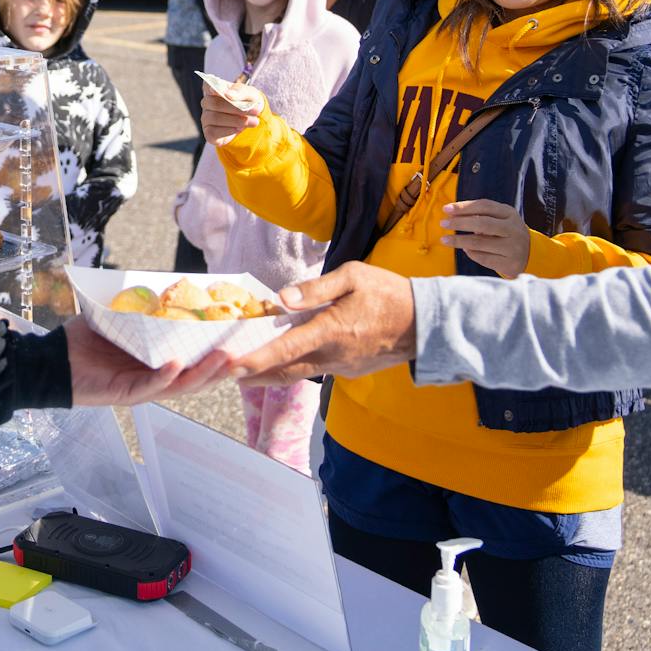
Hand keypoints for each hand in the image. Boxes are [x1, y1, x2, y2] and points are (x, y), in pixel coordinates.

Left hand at [63, 321, 231, 405]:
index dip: (222, 351)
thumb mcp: (120, 319)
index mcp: (160, 360)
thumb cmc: (86, 340)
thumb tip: (165, 284)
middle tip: (247, 351)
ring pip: (182, 384)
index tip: (245, 338)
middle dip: (224, 366)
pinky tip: (177, 365)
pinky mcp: (126, 393)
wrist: (54, 361)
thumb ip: (143, 307)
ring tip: (223, 358)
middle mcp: (157, 376)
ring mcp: (144, 387)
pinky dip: (165, 377)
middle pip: (199, 376)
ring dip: (204, 372)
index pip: (197, 358)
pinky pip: (150, 386)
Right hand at [199, 80, 265, 146]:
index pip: (208, 85)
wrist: (252, 120)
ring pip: (215, 118)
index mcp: (215, 89)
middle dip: (236, 108)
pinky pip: (213, 132)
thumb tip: (228, 95)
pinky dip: (229, 130)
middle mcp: (207, 103)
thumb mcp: (250, 94)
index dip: (212, 88)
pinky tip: (239, 128)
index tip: (221, 92)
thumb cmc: (248, 102)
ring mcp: (206, 118)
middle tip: (256, 111)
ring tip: (253, 121)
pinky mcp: (209, 133)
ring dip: (237, 120)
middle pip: (215, 103)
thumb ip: (240, 91)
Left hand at [228, 262, 414, 385]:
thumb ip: (316, 288)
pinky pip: (316, 370)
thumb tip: (282, 298)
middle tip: (225, 373)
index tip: (231, 366)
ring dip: (271, 373)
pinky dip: (296, 366)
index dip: (255, 359)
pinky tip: (284, 357)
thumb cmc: (388, 293)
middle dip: (253, 374)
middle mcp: (333, 355)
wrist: (425, 324)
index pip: (285, 349)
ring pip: (299, 374)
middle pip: (284, 371)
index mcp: (331, 330)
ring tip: (246, 369)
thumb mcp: (353, 276)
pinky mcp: (348, 371)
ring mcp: (341, 367)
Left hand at [438, 200, 532, 277]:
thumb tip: (453, 216)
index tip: (446, 209)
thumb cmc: (506, 233)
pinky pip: (483, 258)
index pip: (484, 206)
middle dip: (459, 223)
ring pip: (480, 242)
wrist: (530, 254)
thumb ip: (481, 216)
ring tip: (445, 240)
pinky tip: (465, 250)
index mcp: (509, 213)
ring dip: (459, 240)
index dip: (464, 207)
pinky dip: (471, 253)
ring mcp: (513, 247)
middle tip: (443, 223)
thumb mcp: (500, 219)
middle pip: (482, 223)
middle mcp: (513, 229)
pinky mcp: (509, 263)